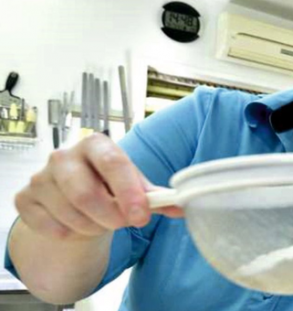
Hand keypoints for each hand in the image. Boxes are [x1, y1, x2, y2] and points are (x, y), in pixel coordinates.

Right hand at [14, 134, 181, 241]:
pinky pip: (50, 227)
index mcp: (96, 144)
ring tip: (99, 222)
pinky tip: (75, 226)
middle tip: (121, 224)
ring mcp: (40, 177)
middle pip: (85, 193)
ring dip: (91, 228)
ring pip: (69, 214)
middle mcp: (64, 155)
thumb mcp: (134, 187)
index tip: (141, 216)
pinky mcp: (25, 199)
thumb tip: (182, 206)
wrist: (75, 199)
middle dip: (109, 216)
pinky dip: (69, 234)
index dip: (129, 192)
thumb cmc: (108, 187)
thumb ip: (157, 197)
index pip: (114, 163)